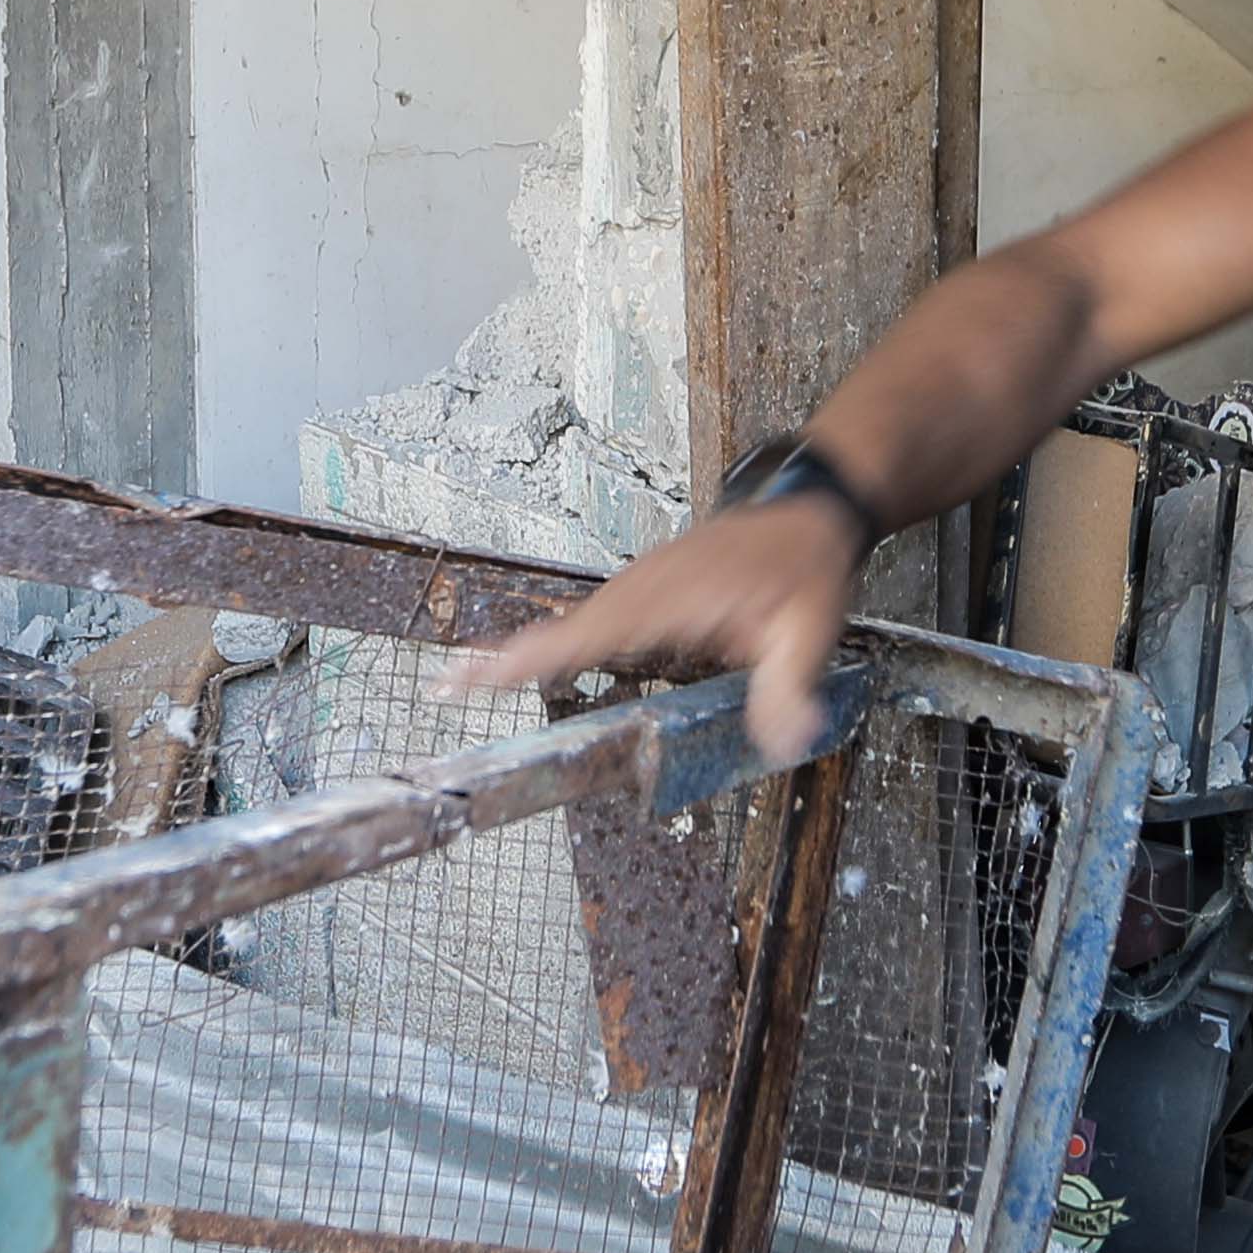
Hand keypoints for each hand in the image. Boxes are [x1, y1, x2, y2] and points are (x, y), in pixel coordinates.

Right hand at [454, 494, 873, 766]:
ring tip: (463, 680)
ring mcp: (639, 587)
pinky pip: (591, 620)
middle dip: (500, 660)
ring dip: (521, 652)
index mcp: (666, 599)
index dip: (524, 657)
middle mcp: (640, 589)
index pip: (582, 635)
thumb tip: (785, 742)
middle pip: (560, 633)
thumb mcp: (808, 629)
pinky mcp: (645, 591)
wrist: (809, 511)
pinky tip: (528, 661)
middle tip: (444, 687)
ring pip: (572, 627)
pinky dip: (555, 642)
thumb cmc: (803, 566)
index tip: (468, 672)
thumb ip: (789, 687)